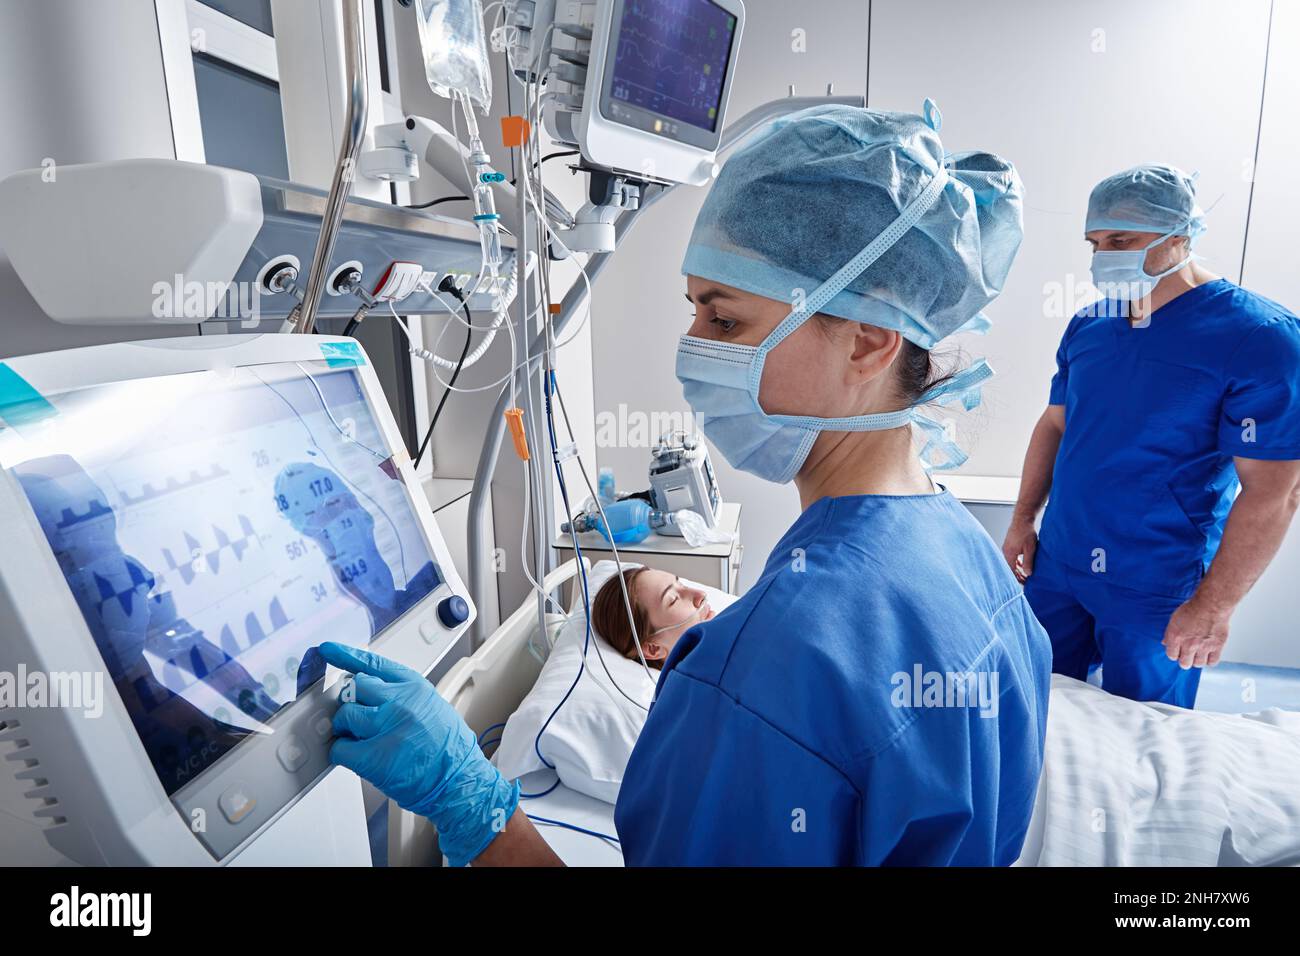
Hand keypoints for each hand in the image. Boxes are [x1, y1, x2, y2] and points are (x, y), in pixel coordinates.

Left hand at [317, 642, 518, 866]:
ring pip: (344, 717)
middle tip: (360, 719)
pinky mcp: (373, 756)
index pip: (372, 663)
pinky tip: (359, 756)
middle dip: (352, 703)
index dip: (345, 655)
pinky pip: (340, 748)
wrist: (458, 780)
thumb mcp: (430, 705)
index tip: (329, 650)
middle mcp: (399, 702)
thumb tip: (367, 690)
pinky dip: (343, 753)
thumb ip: (399, 693)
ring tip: (363, 740)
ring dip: (346, 729)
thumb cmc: (447, 747)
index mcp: (413, 686)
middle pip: (354, 688)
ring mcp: (386, 728)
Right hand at [1001, 517, 1037, 583]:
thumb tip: (1028, 574)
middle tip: (1026, 580)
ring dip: (1018, 568)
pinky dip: (1017, 562)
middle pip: (1010, 568)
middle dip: (1018, 575)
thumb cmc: (1026, 532)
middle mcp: (1005, 552)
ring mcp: (1006, 548)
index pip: (1011, 571)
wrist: (1022, 519)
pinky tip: (1022, 563)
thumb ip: (1028, 562)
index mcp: (1009, 554)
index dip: (1018, 578)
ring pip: (1011, 562)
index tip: (1025, 583)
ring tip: (1025, 573)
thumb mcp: (1030, 549)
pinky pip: (1012, 557)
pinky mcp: (1009, 544)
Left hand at [1162, 598, 1230, 668]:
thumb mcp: (1174, 619)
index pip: (1171, 655)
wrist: (1211, 605)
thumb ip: (1169, 633)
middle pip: (1184, 663)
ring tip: (1198, 654)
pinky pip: (1212, 662)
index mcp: (1176, 637)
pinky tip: (1208, 655)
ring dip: (1197, 660)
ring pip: (1198, 664)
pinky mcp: (1217, 646)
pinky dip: (1210, 660)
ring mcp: (1203, 647)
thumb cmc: (1193, 608)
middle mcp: (1189, 644)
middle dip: (1185, 660)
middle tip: (1188, 655)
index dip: (1174, 654)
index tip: (1177, 652)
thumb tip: (1165, 643)